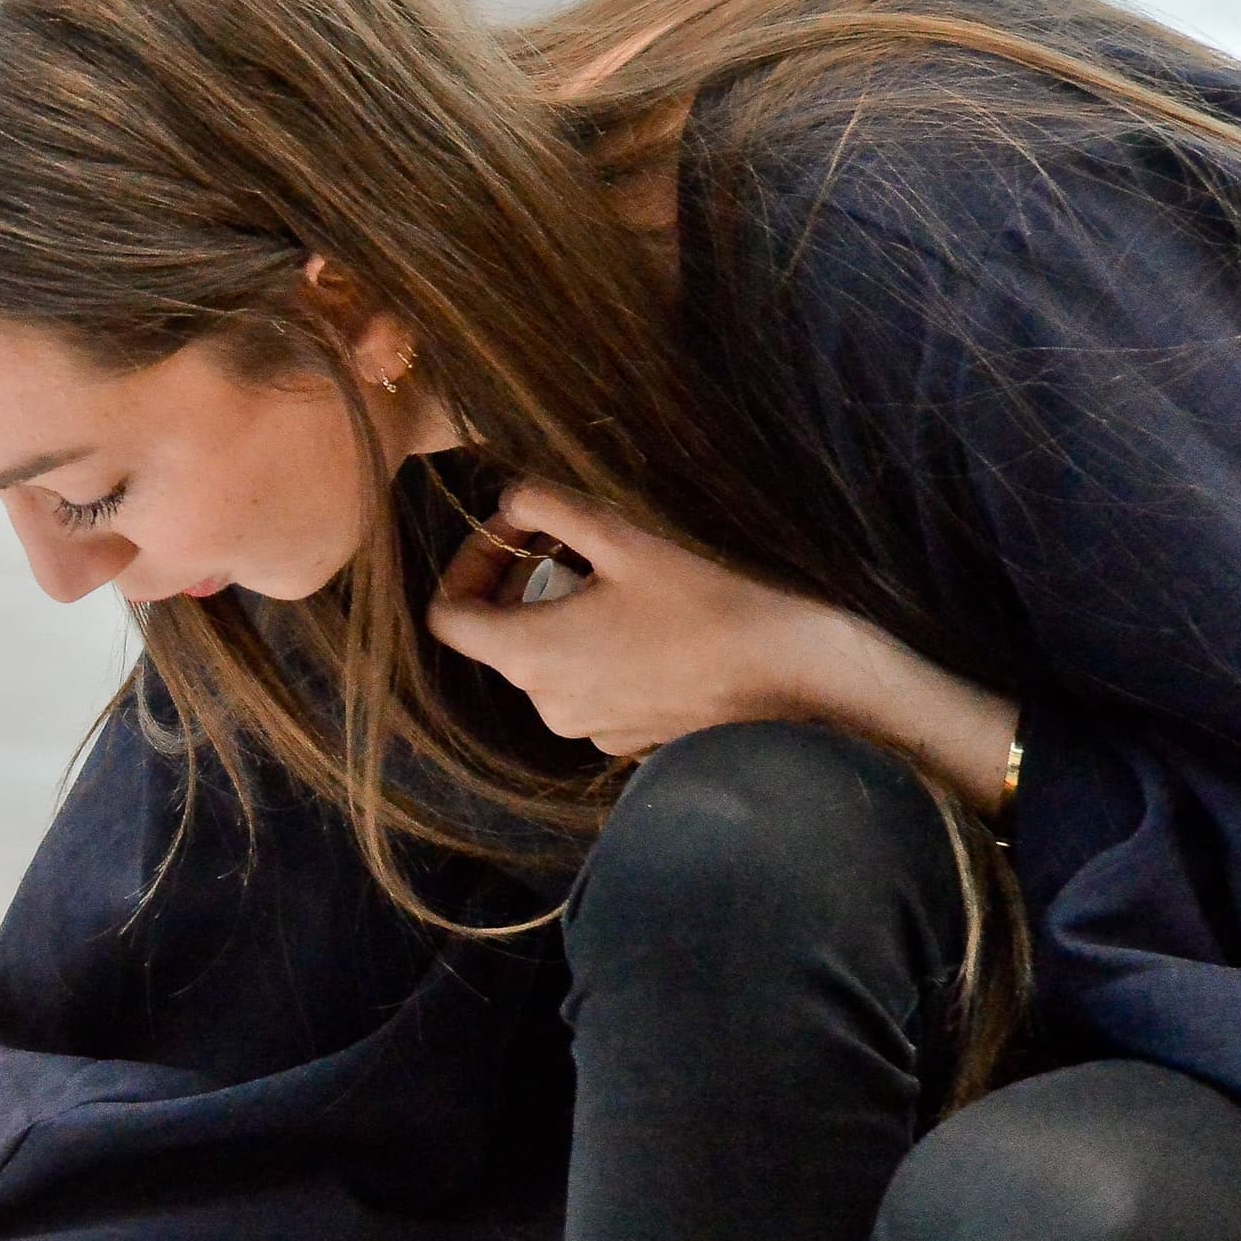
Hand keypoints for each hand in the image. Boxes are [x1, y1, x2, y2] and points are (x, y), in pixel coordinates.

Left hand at [426, 480, 865, 758]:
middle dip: (522, 584)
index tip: (511, 539)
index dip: (467, 567)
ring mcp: (584, 729)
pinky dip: (596, 652)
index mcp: (528, 655)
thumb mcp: (623, 539)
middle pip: (498, 637)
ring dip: (561, 616)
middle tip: (571, 545)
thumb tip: (511, 499)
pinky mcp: (622, 741)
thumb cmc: (707, 605)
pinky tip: (647, 627)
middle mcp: (544, 703)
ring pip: (544, 662)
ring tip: (616, 581)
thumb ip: (551, 508)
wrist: (792, 681)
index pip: (447, 617)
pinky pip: (586, 688)